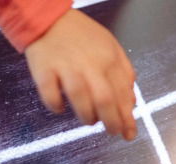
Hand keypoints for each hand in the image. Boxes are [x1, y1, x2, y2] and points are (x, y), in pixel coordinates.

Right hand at [25, 9, 136, 139]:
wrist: (49, 18)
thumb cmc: (81, 36)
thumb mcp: (111, 47)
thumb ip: (123, 73)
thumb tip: (131, 103)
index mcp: (109, 58)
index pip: (123, 93)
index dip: (127, 117)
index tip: (128, 133)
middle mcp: (90, 64)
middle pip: (105, 100)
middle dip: (111, 122)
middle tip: (112, 132)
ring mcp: (66, 67)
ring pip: (80, 100)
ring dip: (87, 116)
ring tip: (89, 120)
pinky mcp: (45, 70)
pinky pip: (50, 95)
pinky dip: (56, 106)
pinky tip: (60, 108)